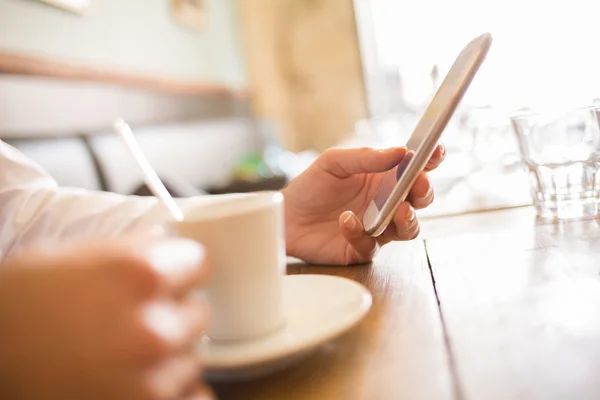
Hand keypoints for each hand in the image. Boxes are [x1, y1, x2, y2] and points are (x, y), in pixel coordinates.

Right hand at [0, 238, 212, 399]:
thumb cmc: (15, 308)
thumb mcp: (69, 258)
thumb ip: (129, 252)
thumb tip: (165, 244)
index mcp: (140, 274)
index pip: (199, 264)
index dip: (181, 270)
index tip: (173, 279)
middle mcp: (154, 326)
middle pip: (199, 313)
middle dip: (173, 313)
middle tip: (138, 320)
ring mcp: (153, 378)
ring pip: (192, 357)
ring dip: (169, 355)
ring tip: (126, 355)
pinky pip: (192, 398)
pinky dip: (173, 392)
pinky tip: (141, 382)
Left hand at [282, 144, 444, 264]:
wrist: (285, 215)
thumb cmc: (311, 186)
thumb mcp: (334, 162)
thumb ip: (365, 158)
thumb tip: (399, 152)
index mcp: (383, 177)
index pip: (415, 168)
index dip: (430, 160)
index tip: (436, 152)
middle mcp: (386, 202)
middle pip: (420, 199)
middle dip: (424, 192)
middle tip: (418, 184)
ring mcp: (377, 227)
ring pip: (408, 229)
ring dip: (408, 220)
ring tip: (398, 210)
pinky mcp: (361, 248)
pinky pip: (372, 245)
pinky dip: (361, 233)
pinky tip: (346, 220)